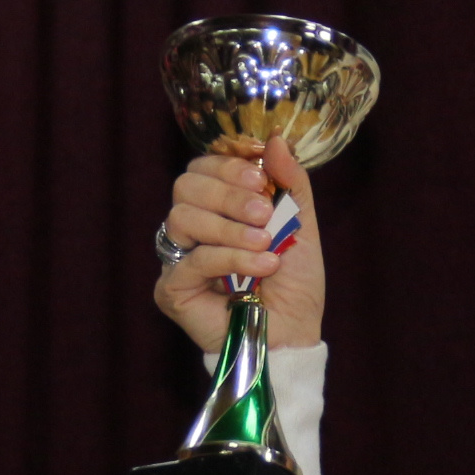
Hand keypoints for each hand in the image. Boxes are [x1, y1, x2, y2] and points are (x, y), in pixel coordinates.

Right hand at [155, 138, 326, 354]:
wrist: (293, 335)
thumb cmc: (294, 285)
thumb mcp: (302, 225)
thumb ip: (290, 181)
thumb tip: (276, 139)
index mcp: (218, 207)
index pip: (203, 167)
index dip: (227, 164)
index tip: (260, 174)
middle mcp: (193, 229)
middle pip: (186, 185)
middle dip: (228, 192)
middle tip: (264, 211)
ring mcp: (179, 258)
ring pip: (182, 217)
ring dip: (230, 228)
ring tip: (265, 244)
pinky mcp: (172, 289)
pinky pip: (191, 259)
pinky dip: (230, 258)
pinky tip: (261, 267)